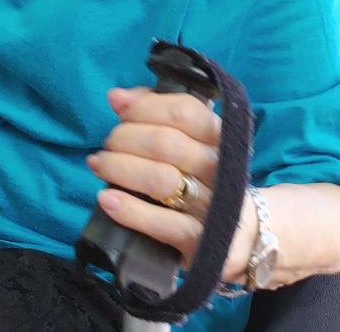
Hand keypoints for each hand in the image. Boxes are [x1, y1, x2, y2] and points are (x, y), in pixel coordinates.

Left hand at [87, 86, 258, 283]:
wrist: (240, 236)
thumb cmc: (200, 178)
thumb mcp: (187, 142)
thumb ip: (153, 112)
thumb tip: (117, 97)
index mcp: (219, 138)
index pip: (185, 111)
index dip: (145, 107)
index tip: (120, 111)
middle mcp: (221, 169)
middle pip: (166, 143)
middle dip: (125, 138)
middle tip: (107, 145)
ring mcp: (214, 207)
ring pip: (161, 180)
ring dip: (120, 169)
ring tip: (99, 166)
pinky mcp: (202, 242)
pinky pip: (162, 224)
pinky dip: (129, 210)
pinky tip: (106, 199)